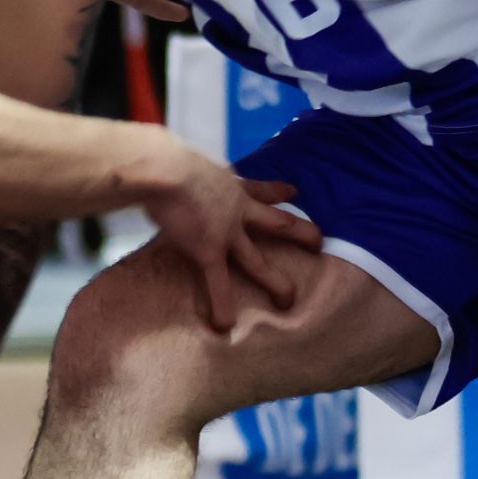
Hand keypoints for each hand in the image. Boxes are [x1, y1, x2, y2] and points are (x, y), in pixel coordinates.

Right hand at [141, 156, 321, 330]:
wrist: (164, 169)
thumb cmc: (164, 158)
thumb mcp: (183, 156)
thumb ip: (180, 162)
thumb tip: (159, 152)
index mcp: (229, 184)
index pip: (258, 188)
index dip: (278, 191)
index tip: (293, 192)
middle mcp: (235, 208)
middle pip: (278, 223)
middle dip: (301, 234)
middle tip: (319, 243)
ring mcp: (226, 233)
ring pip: (257, 262)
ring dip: (274, 282)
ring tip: (288, 300)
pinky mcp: (209, 251)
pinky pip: (218, 284)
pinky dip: (221, 305)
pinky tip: (224, 326)